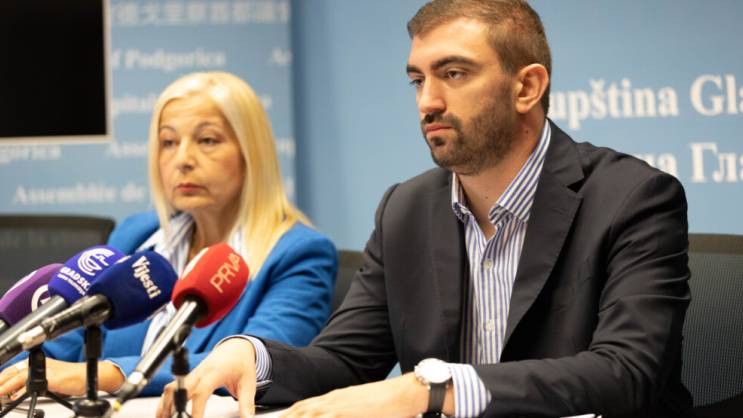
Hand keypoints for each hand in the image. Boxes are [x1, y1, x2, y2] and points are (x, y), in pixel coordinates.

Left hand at [0, 358, 123, 399]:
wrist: (91, 376)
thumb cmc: (74, 378)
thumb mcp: (50, 380)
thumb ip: (34, 384)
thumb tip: (16, 393)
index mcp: (40, 363)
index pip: (15, 369)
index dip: (2, 377)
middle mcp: (42, 364)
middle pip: (13, 371)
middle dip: (1, 381)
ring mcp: (46, 370)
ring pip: (19, 376)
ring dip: (5, 386)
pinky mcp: (52, 378)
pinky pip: (32, 383)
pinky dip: (21, 390)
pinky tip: (15, 396)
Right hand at [157, 338, 257, 417]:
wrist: (236, 348)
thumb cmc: (241, 364)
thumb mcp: (248, 383)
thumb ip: (247, 403)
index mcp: (215, 372)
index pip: (201, 391)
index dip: (196, 409)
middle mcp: (200, 372)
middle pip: (180, 389)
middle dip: (174, 408)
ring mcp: (192, 374)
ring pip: (171, 388)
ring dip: (165, 405)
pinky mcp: (188, 377)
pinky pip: (171, 388)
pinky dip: (165, 401)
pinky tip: (163, 414)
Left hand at [278, 373, 427, 417]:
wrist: (402, 393)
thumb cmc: (384, 402)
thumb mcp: (358, 406)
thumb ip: (343, 410)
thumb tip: (333, 414)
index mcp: (333, 399)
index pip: (302, 407)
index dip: (287, 415)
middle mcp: (331, 401)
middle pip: (299, 412)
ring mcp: (337, 407)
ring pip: (307, 415)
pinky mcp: (346, 413)